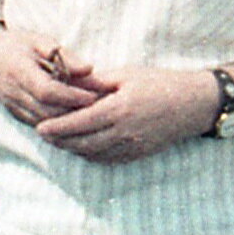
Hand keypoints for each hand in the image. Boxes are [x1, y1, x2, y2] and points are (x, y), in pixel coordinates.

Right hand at [0, 16, 108, 126]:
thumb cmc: (15, 45)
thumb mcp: (38, 40)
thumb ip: (64, 55)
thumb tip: (89, 69)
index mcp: (19, 70)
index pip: (48, 91)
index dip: (72, 96)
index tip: (94, 96)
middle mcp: (14, 92)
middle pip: (48, 112)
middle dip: (75, 113)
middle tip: (101, 110)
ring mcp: (13, 106)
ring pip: (45, 123)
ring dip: (69, 123)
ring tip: (93, 117)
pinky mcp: (17, 115)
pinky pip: (40, 125)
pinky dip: (59, 126)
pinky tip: (76, 122)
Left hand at [32, 65, 218, 165]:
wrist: (193, 105)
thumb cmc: (160, 83)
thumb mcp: (127, 75)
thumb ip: (97, 82)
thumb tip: (70, 82)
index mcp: (119, 109)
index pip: (80, 122)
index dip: (58, 128)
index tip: (40, 128)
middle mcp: (124, 132)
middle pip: (83, 143)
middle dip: (60, 141)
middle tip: (43, 135)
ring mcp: (132, 147)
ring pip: (94, 154)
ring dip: (73, 149)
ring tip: (58, 141)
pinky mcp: (139, 154)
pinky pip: (108, 159)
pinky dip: (91, 155)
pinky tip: (82, 147)